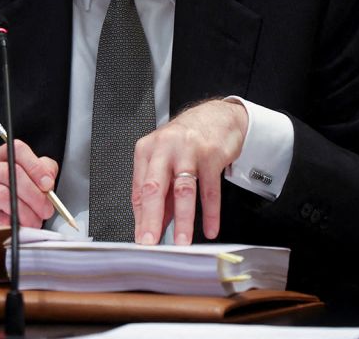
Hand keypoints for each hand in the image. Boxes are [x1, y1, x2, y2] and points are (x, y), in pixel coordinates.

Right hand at [0, 139, 58, 232]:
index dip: (35, 166)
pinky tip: (14, 227)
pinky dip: (9, 224)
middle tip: (45, 209)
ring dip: (24, 212)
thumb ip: (42, 174)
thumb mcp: (29, 185)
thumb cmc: (9, 206)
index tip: (47, 184)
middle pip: (12, 173)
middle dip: (34, 194)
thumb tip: (47, 177)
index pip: (17, 149)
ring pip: (4, 195)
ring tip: (33, 222)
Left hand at [131, 98, 247, 244]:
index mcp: (147, 150)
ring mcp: (189, 151)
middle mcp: (165, 148)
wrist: (218, 115)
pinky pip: (210, 189)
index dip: (140, 217)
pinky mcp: (212, 155)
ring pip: (183, 190)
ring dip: (183, 220)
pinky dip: (211, 212)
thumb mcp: (166, 159)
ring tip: (182, 242)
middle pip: (155, 188)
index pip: (139, 189)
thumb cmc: (187, 139)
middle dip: (152, 219)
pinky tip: (209, 228)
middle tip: (150, 242)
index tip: (142, 239)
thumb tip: (154, 223)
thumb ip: (160, 192)